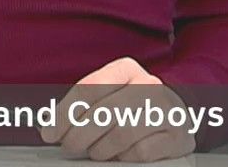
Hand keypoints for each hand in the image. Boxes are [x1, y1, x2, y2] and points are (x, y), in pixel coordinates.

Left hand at [39, 56, 196, 162]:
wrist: (174, 118)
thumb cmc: (134, 108)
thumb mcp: (108, 97)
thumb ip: (82, 107)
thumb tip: (50, 127)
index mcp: (127, 69)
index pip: (89, 88)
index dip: (65, 113)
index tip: (50, 132)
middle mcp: (149, 85)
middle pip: (104, 112)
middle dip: (78, 135)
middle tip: (69, 146)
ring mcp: (167, 109)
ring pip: (121, 133)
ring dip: (101, 148)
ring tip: (96, 151)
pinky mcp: (177, 136)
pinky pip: (140, 151)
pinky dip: (125, 157)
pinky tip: (121, 154)